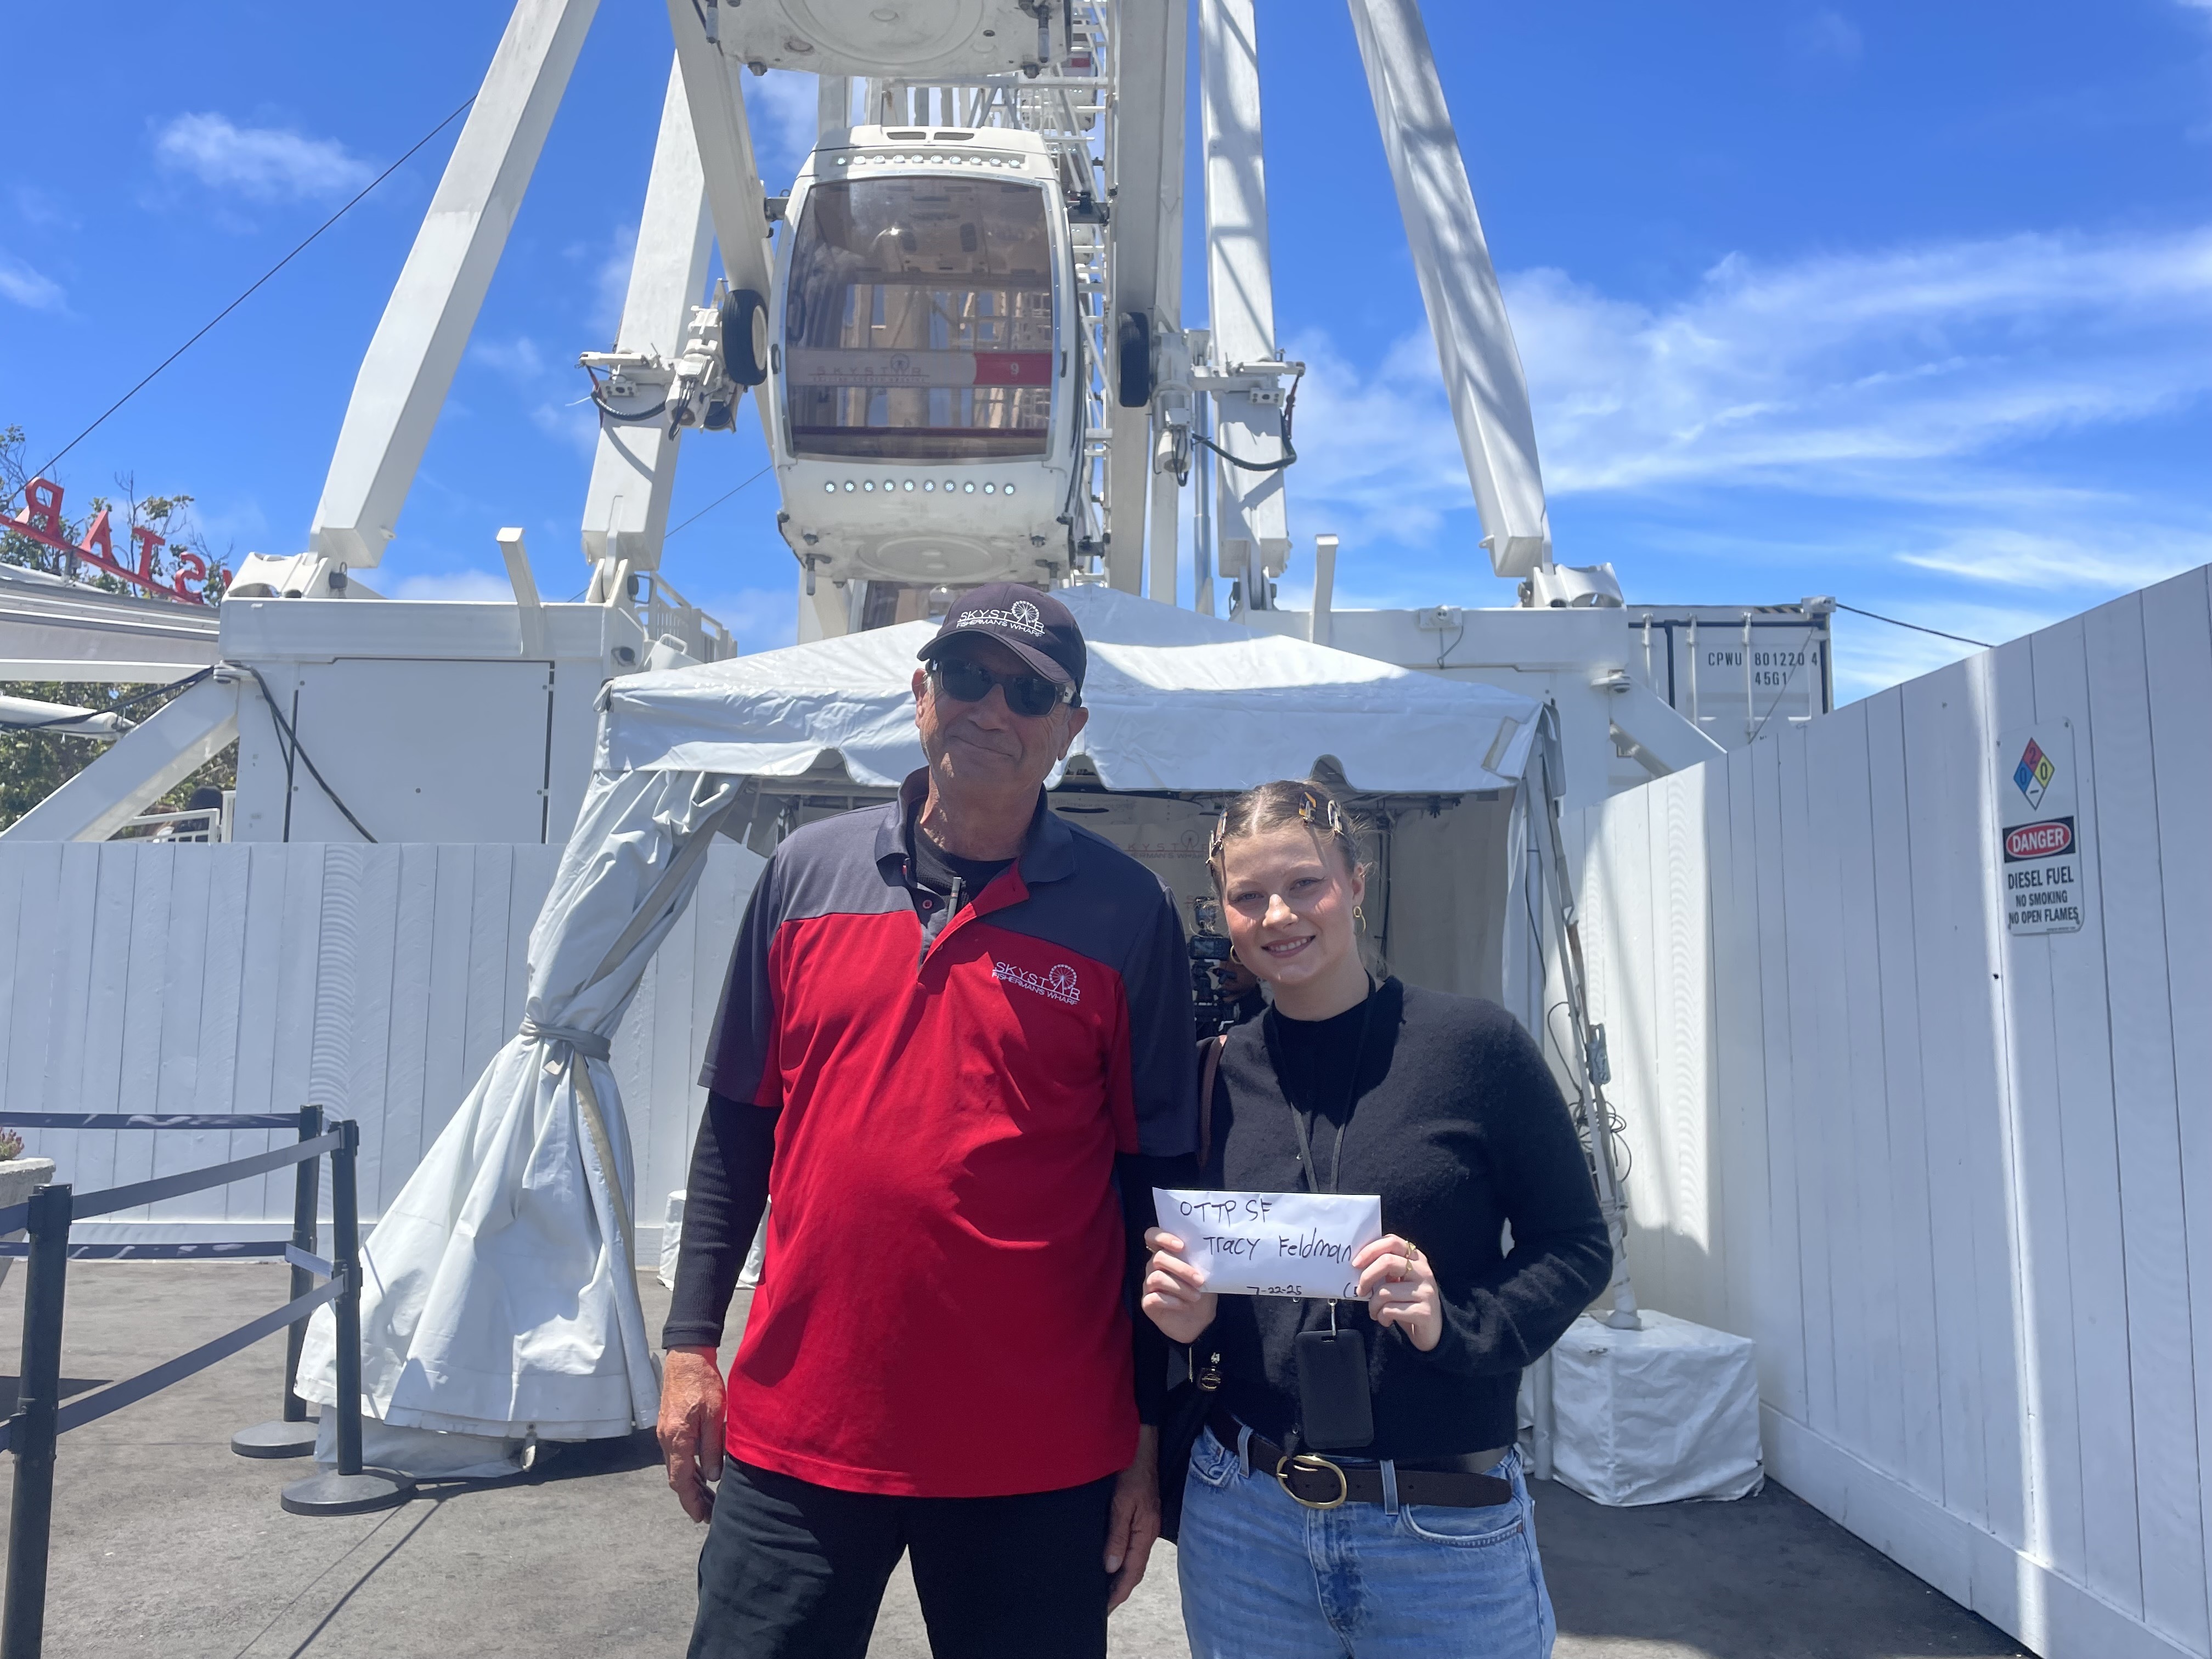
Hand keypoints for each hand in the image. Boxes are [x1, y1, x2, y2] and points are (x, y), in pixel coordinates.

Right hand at [659, 1345, 724, 1521]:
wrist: (687, 1355)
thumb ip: (713, 1447)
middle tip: (708, 1514)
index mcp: (677, 1438)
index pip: (681, 1481)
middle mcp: (666, 1439)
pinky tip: (701, 1473)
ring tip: (708, 1499)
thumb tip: (714, 1477)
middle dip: (691, 1498)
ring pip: (676, 1467)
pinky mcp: (669, 1425)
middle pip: (676, 1478)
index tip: (701, 1518)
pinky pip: (676, 1455)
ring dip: (690, 1484)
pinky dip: (688, 1468)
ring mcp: (665, 1432)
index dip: (691, 1502)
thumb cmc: (703, 1382)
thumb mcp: (715, 1414)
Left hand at [1104, 1425, 1159, 1611]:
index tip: (1104, 1610)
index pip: (1132, 1572)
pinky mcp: (1139, 1515)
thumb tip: (1111, 1567)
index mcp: (1145, 1531)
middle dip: (1120, 1590)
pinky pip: (1131, 1545)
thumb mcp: (1122, 1502)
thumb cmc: (1130, 1468)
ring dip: (1120, 1577)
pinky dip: (1121, 1560)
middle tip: (1101, 1608)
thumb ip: (1117, 1535)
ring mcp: (1144, 1523)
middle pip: (1135, 1569)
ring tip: (1103, 1591)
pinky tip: (1110, 1562)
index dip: (1118, 1593)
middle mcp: (1147, 1531)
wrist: (1139, 1442)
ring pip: (1133, 1559)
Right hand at [1141, 1228, 1218, 1344]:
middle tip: (1199, 1280)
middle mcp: (1153, 1267)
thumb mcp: (1204, 1275)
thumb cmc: (1201, 1292)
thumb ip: (1199, 1261)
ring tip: (1196, 1296)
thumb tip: (1206, 1250)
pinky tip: (1183, 1305)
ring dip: (1180, 1287)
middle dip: (1182, 1269)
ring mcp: (1148, 1285)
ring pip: (1157, 1278)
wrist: (1200, 1321)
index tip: (1181, 1246)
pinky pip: (1154, 1297)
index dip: (1162, 1237)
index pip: (1152, 1236)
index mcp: (1166, 1255)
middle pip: (1158, 1258)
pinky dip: (1172, 1301)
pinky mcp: (1147, 1302)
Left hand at [1353, 1235, 1440, 1351]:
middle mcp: (1423, 1271)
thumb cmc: (1409, 1303)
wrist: (1432, 1331)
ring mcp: (1425, 1291)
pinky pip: (1390, 1310)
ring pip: (1385, 1291)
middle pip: (1387, 1261)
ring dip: (1373, 1305)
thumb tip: (1359, 1264)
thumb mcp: (1400, 1281)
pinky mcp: (1424, 1312)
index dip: (1370, 1250)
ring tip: (1375, 1312)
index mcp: (1416, 1258)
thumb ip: (1386, 1268)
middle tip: (1360, 1290)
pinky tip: (1386, 1321)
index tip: (1356, 1264)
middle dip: (1366, 1277)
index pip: (1392, 1242)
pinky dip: (1381, 1317)